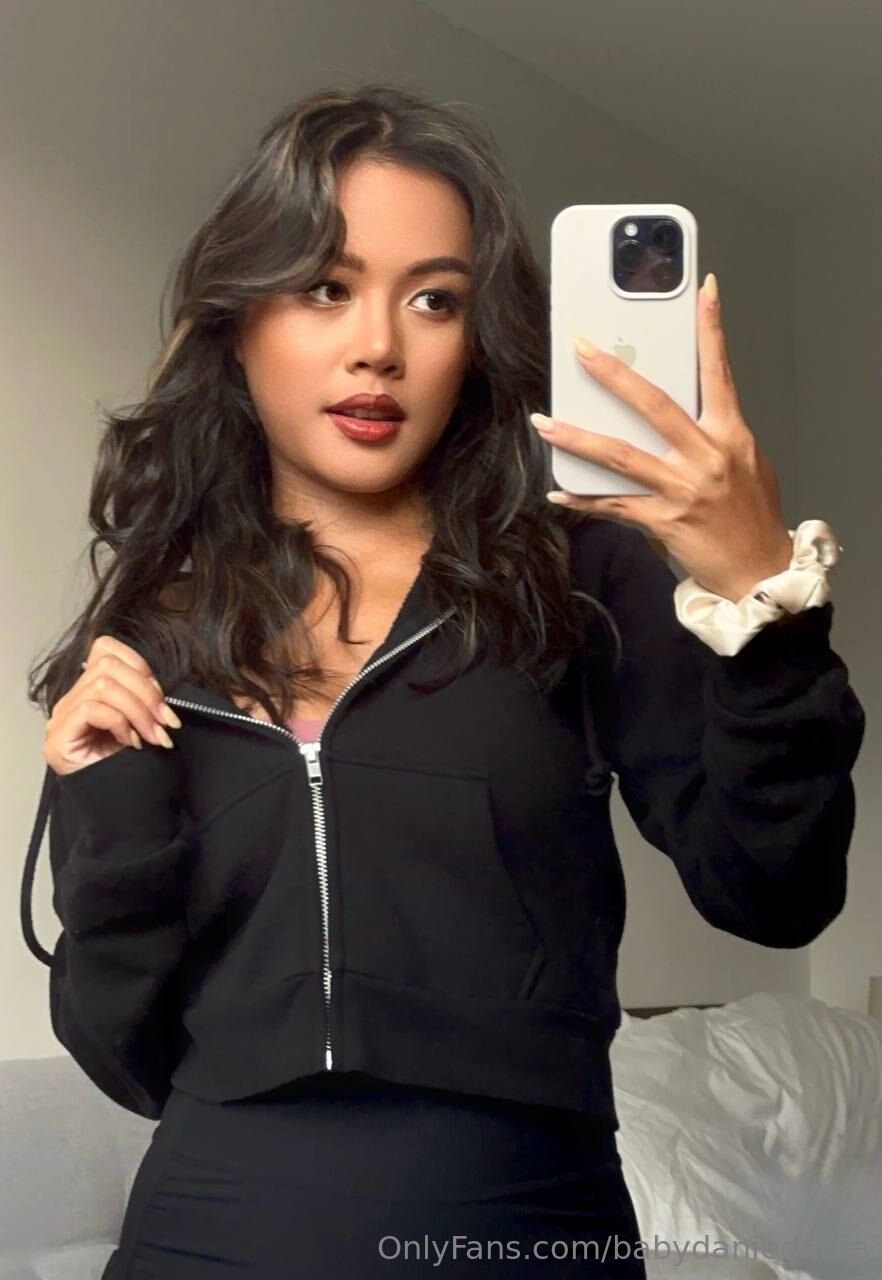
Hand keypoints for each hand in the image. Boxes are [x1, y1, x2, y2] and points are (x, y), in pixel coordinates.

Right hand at [43, 637, 180, 776]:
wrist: (125, 809)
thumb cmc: (136, 767)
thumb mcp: (145, 723)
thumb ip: (143, 696)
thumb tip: (159, 686)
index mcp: (90, 691)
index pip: (105, 649)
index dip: (139, 665)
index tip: (161, 698)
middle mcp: (71, 701)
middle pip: (107, 666)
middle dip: (146, 692)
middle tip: (166, 722)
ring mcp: (61, 719)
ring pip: (103, 686)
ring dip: (138, 710)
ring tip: (154, 736)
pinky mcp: (58, 737)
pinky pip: (91, 709)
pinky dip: (119, 722)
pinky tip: (130, 743)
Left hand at [532, 274, 793, 602]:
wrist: (761, 574)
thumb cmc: (752, 517)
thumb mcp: (746, 463)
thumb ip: (715, 434)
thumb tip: (683, 410)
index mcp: (731, 435)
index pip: (720, 372)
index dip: (711, 329)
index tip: (704, 290)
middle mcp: (706, 457)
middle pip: (654, 405)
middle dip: (614, 374)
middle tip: (583, 350)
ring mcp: (682, 489)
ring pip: (621, 455)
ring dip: (578, 437)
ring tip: (546, 422)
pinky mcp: (663, 521)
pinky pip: (614, 506)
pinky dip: (584, 500)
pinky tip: (558, 493)